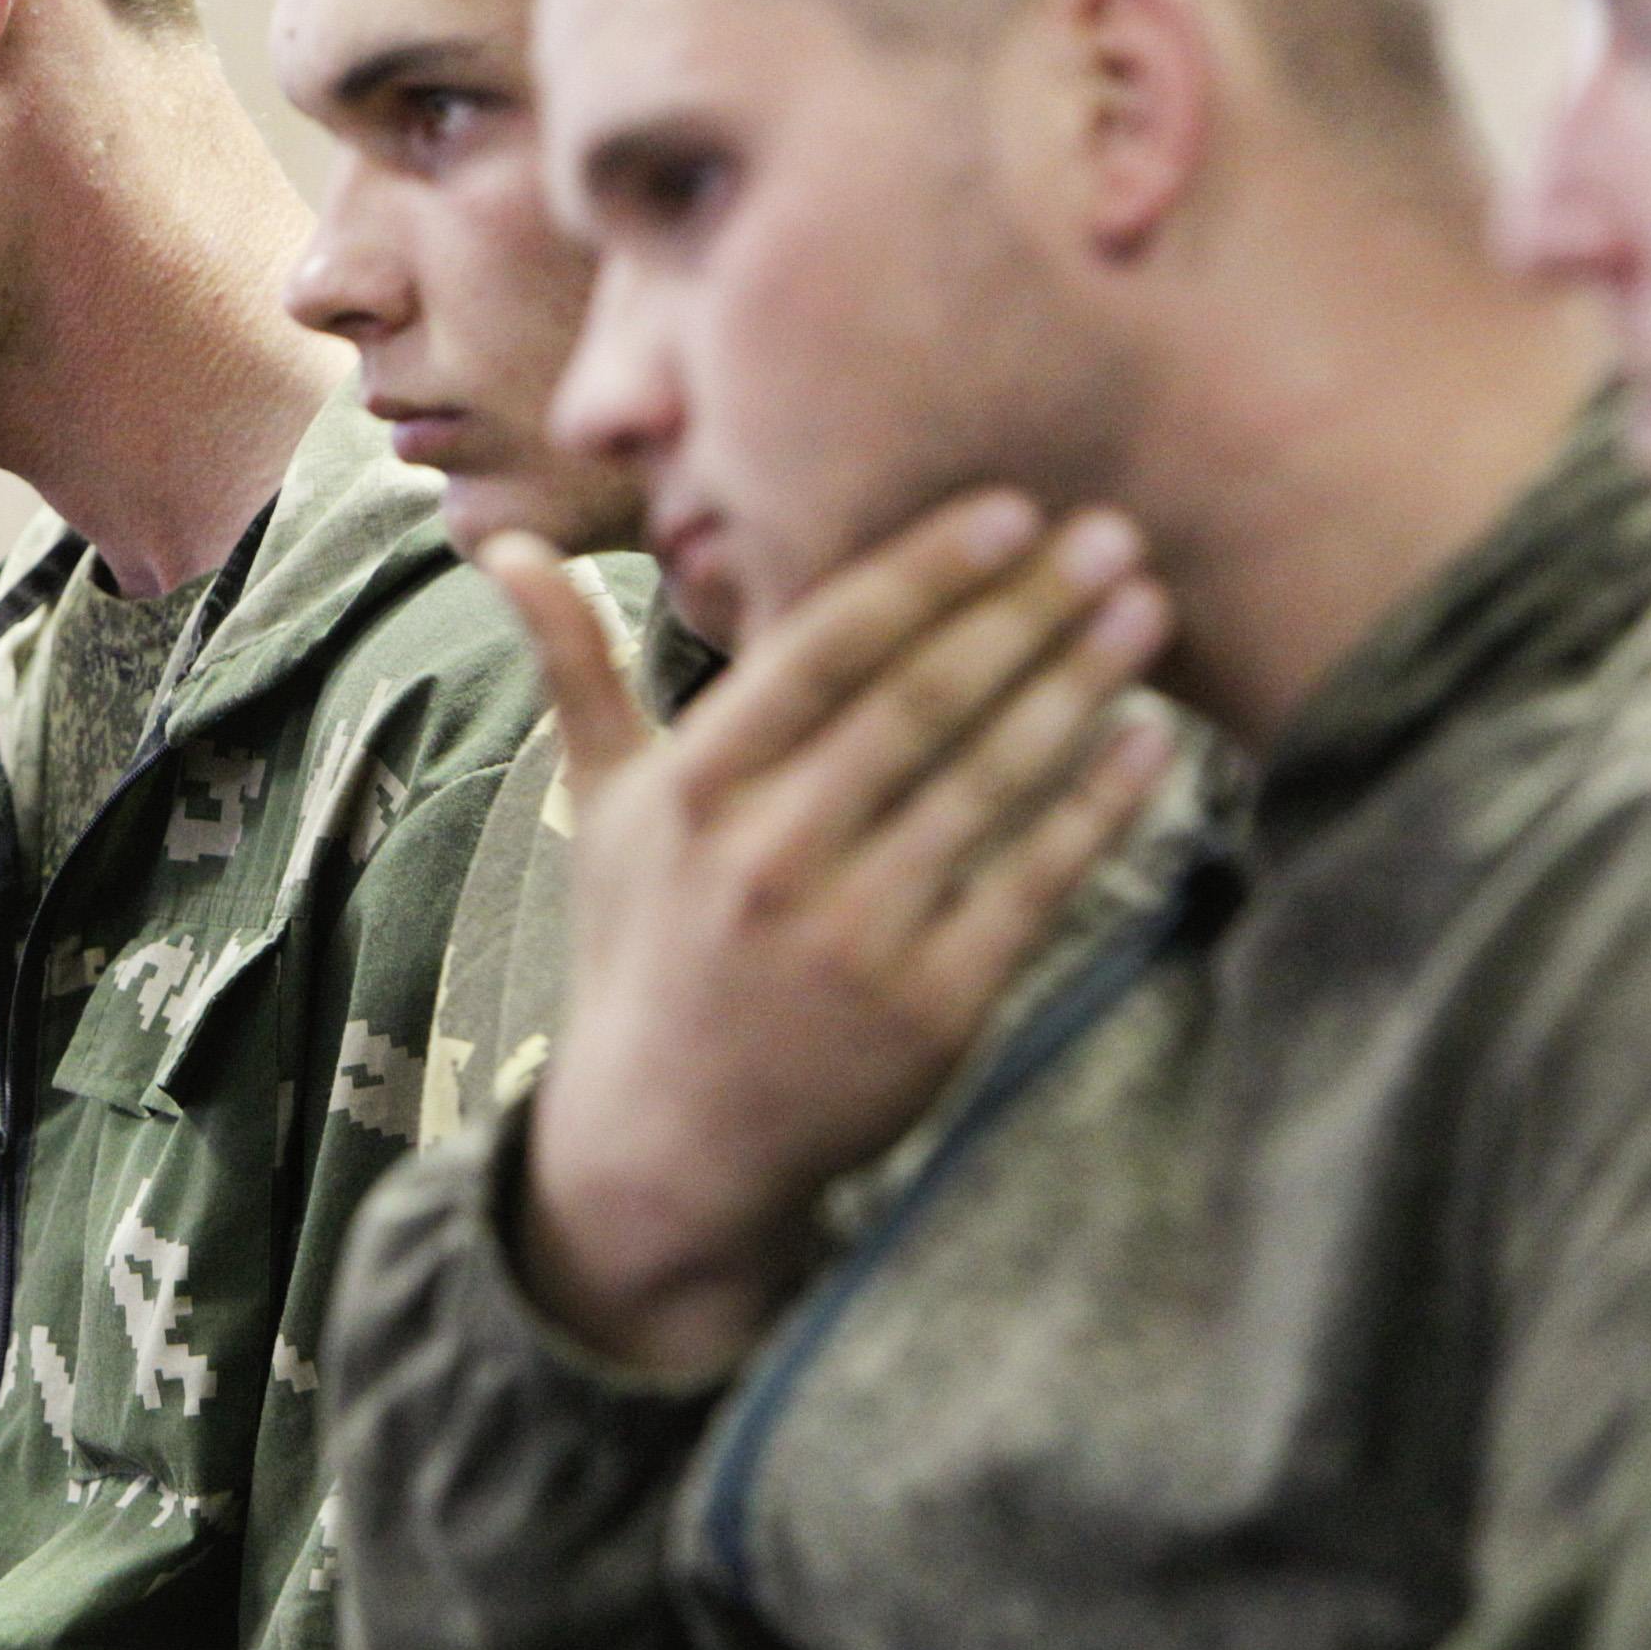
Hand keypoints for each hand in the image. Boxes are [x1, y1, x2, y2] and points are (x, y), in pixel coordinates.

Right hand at [487, 493, 1174, 1377]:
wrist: (666, 1141)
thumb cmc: (641, 944)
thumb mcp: (597, 803)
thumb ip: (572, 664)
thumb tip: (501, 546)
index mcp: (693, 787)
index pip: (823, 650)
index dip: (922, 573)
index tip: (1008, 508)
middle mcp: (767, 854)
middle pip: (920, 703)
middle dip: (1025, 609)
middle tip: (1115, 529)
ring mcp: (851, 934)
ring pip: (985, 784)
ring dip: (1077, 689)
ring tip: (1147, 611)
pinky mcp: (927, 1007)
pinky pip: (1029, 884)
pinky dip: (1096, 808)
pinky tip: (1148, 743)